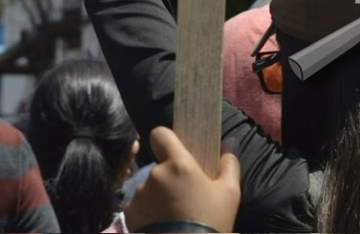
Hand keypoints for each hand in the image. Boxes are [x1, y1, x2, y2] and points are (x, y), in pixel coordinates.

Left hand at [124, 127, 240, 233]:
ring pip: (150, 187)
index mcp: (178, 164)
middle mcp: (155, 175)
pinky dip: (149, 211)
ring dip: (159, 195)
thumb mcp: (229, 193)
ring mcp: (139, 196)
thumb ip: (229, 163)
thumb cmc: (211, 222)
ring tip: (174, 214)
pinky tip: (162, 224)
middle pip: (160, 166)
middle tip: (186, 195)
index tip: (176, 150)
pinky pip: (140, 205)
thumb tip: (230, 141)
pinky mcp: (129, 215)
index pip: (160, 135)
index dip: (167, 139)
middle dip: (170, 176)